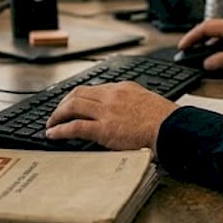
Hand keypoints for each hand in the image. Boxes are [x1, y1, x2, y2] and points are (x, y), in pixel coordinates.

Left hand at [45, 81, 175, 150]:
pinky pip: (75, 127)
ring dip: (57, 115)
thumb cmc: (165, 120)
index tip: (72, 103)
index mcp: (123, 88)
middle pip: (78, 93)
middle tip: (57, 112)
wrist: (171, 128)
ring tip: (50, 123)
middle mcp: (111, 96)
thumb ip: (133, 103)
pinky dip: (60, 130)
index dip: (79, 96)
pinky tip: (53, 134)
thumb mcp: (147, 101)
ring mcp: (106, 112)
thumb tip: (126, 112)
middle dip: (63, 103)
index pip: (94, 89)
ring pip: (72, 106)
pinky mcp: (104, 129)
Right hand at [177, 17, 222, 70]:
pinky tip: (214, 56)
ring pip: (216, 34)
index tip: (182, 46)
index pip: (206, 28)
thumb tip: (206, 64)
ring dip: (205, 42)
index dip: (192, 37)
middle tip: (185, 50)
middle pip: (209, 28)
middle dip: (195, 39)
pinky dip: (215, 46)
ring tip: (195, 53)